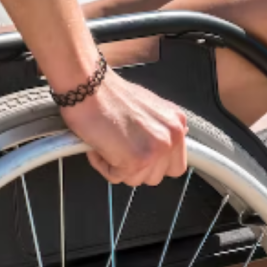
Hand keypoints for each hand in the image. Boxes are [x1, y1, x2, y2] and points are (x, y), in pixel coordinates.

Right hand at [60, 72, 187, 185]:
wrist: (88, 87)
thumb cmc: (109, 95)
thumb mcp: (149, 109)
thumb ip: (160, 130)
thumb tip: (162, 148)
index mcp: (177, 123)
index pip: (175, 164)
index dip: (153, 164)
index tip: (138, 156)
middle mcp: (172, 137)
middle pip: (157, 176)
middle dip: (136, 168)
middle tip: (119, 148)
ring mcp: (157, 149)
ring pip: (138, 179)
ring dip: (118, 167)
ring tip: (108, 143)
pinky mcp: (138, 160)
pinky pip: (117, 178)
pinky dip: (103, 165)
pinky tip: (99, 146)